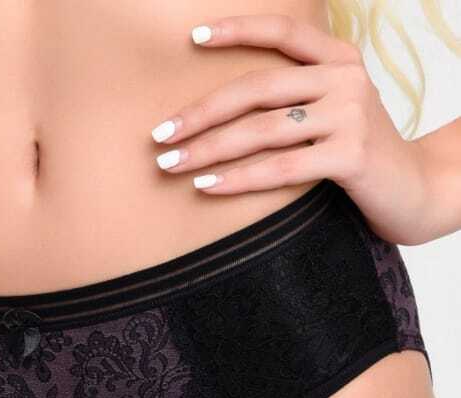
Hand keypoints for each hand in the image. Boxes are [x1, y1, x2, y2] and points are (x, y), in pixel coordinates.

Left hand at [150, 14, 428, 244]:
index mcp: (340, 59)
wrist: (414, 190)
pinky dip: (238, 178)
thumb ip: (296, 98)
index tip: (191, 39)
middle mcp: (346, 79)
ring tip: (170, 164)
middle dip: (201, 113)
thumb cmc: (358, 153)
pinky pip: (279, 167)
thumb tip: (223, 109)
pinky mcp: (351, 156)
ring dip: (207, 149)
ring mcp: (350, 116)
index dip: (236, 31)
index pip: (282, 32)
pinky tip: (206, 186)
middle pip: (257, 88)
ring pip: (261, 129)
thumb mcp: (333, 112)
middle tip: (159, 135)